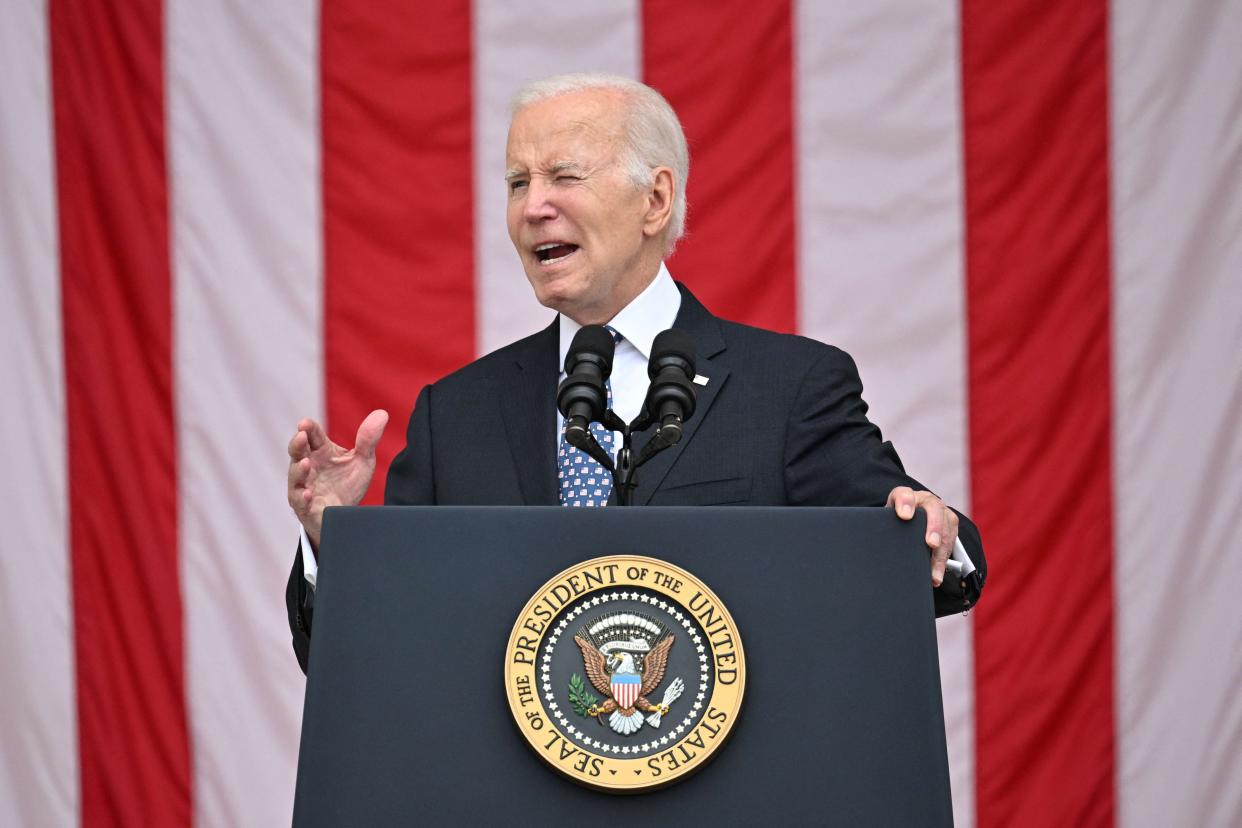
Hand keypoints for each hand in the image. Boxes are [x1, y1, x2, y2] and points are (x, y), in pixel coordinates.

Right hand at [287, 410, 388, 547]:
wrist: (346, 518)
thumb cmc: (347, 485)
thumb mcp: (362, 461)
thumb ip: (368, 439)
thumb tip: (382, 414)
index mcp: (320, 452)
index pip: (312, 435)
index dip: (308, 428)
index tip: (305, 424)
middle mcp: (308, 466)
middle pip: (297, 452)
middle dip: (297, 444)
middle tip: (301, 436)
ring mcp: (303, 486)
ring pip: (295, 476)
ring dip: (299, 470)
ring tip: (306, 464)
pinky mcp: (305, 507)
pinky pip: (300, 502)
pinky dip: (302, 497)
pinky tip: (308, 494)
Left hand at [886, 486, 958, 586]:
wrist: (910, 515)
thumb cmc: (895, 520)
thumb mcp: (886, 520)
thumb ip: (880, 527)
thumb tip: (870, 546)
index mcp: (905, 496)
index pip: (904, 494)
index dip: (905, 503)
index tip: (905, 516)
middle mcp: (925, 500)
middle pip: (933, 509)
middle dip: (934, 527)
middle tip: (931, 543)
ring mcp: (940, 510)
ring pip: (946, 528)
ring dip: (941, 552)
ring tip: (933, 572)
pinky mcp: (950, 522)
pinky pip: (952, 541)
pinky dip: (943, 560)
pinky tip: (937, 574)